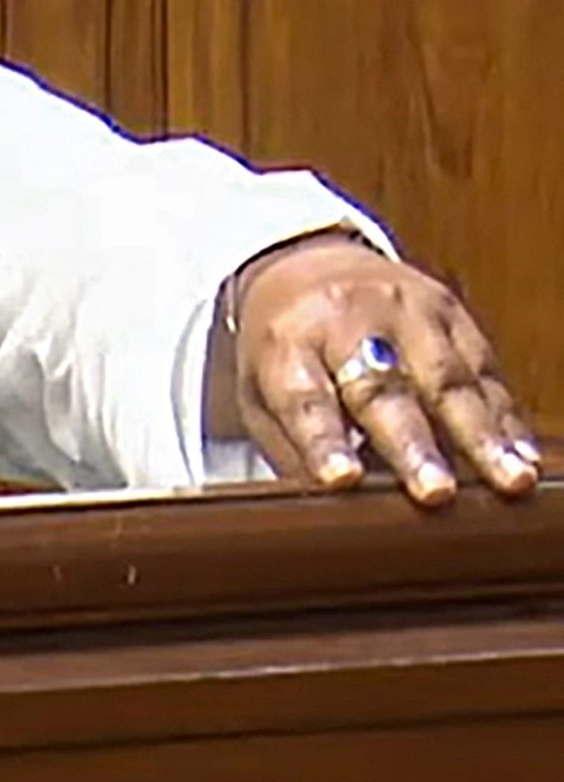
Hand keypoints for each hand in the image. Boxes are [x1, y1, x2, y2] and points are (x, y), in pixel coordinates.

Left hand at [228, 233, 540, 504]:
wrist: (312, 264)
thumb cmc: (286, 348)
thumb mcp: (260, 392)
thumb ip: (293, 449)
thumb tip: (324, 516)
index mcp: (287, 342)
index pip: (304, 397)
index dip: (323, 440)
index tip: (343, 480)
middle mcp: (346, 319)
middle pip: (382, 387)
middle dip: (413, 445)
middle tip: (435, 494)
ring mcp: (403, 311)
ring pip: (447, 377)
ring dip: (480, 435)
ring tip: (508, 480)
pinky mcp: (451, 312)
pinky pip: (484, 370)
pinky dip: (504, 417)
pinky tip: (521, 455)